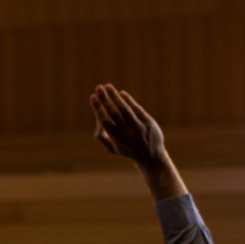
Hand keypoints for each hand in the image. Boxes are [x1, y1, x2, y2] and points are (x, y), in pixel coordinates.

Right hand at [90, 85, 186, 199]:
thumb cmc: (128, 150)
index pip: (105, 121)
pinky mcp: (149, 123)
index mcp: (117, 140)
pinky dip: (129, 101)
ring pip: (126, 109)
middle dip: (105, 99)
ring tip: (108, 86)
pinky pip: (137, 109)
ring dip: (116, 97)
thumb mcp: (112, 149)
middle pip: (115, 113)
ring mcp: (140, 128)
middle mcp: (128, 133)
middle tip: (98, 88)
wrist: (151, 156)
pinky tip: (121, 93)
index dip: (98, 108)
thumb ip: (101, 136)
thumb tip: (97, 120)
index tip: (93, 97)